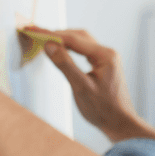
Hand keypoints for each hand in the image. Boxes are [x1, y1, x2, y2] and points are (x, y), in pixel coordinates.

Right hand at [35, 27, 154, 142]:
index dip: (51, 35)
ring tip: (44, 39)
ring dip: (63, 40)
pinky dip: (70, 48)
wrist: (120, 124)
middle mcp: (108, 53)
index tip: (34, 31)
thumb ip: (65, 65)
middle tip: (36, 33)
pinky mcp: (103, 65)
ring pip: (81, 42)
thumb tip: (49, 46)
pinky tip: (61, 51)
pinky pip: (84, 51)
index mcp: (105, 56)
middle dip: (57, 34)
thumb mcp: (81, 87)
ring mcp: (106, 59)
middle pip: (78, 36)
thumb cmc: (104, 110)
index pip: (73, 39)